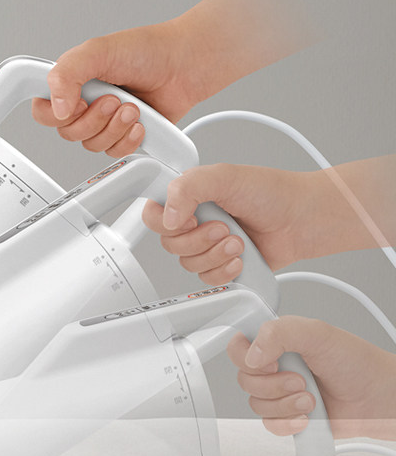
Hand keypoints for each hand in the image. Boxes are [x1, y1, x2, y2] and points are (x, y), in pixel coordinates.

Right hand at [32, 0, 315, 158]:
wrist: (186, 66)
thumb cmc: (148, 51)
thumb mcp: (99, 50)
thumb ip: (68, 73)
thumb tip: (58, 107)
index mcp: (72, 82)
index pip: (43, 111)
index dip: (56, 113)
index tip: (77, 102)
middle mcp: (85, 104)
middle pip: (68, 133)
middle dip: (94, 119)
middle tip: (113, 99)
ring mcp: (104, 122)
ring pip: (91, 146)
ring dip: (114, 128)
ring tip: (133, 107)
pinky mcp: (124, 137)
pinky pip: (114, 153)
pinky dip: (129, 140)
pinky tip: (140, 123)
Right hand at [142, 163, 348, 282]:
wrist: (303, 220)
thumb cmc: (272, 193)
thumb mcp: (225, 176)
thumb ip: (188, 188)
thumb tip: (167, 217)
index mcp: (188, 197)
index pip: (152, 214)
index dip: (165, 221)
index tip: (189, 218)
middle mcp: (194, 222)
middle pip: (169, 244)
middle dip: (198, 239)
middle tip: (223, 227)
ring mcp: (207, 246)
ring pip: (187, 264)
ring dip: (215, 254)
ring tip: (238, 241)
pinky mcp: (221, 266)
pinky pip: (206, 279)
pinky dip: (224, 271)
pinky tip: (241, 258)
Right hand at [228, 316, 395, 439]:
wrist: (380, 399)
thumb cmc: (357, 364)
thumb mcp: (318, 333)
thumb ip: (280, 332)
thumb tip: (252, 354)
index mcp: (276, 342)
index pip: (238, 346)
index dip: (247, 357)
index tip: (271, 361)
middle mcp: (275, 367)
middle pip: (244, 380)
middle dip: (273, 384)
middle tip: (301, 380)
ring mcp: (280, 394)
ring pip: (257, 404)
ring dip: (286, 405)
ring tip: (311, 398)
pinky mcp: (288, 417)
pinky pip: (270, 425)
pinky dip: (289, 423)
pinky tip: (307, 416)